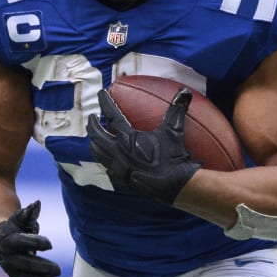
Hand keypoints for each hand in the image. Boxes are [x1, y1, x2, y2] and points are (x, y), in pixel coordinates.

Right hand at [0, 200, 73, 276]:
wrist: (1, 244)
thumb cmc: (14, 229)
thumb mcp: (19, 219)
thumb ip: (28, 213)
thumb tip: (37, 204)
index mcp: (7, 242)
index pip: (20, 243)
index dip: (35, 243)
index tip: (50, 244)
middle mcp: (9, 260)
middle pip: (25, 267)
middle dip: (42, 269)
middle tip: (58, 269)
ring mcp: (15, 273)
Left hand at [87, 87, 200, 203]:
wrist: (173, 185)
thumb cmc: (173, 156)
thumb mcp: (174, 130)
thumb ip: (177, 109)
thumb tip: (185, 91)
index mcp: (127, 137)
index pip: (111, 115)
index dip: (105, 102)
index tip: (100, 93)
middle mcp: (118, 152)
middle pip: (98, 135)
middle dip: (92, 125)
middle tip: (92, 118)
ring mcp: (119, 167)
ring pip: (99, 153)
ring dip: (95, 143)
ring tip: (94, 139)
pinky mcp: (123, 180)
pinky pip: (108, 169)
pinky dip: (104, 161)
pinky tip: (107, 162)